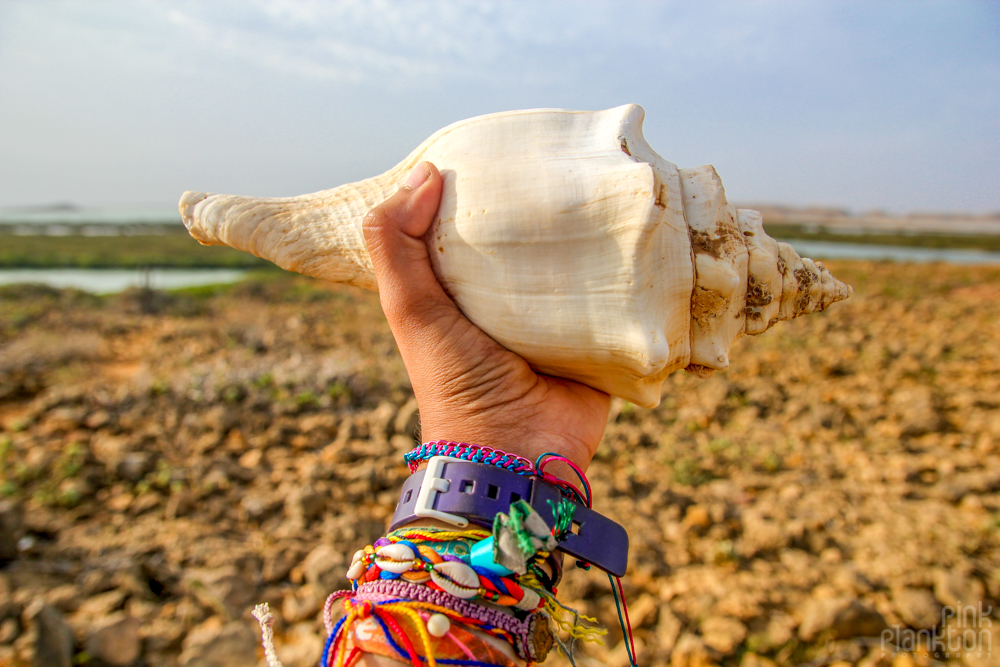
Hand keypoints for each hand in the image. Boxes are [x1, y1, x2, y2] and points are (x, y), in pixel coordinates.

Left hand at [363, 162, 610, 470]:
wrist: (514, 454)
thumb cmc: (454, 381)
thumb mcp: (410, 309)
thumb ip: (394, 243)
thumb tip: (427, 171)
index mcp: (464, 291)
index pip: (472, 226)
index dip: (479, 189)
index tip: (500, 147)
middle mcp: (511, 301)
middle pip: (529, 239)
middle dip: (544, 203)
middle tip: (566, 156)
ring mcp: (558, 319)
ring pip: (577, 262)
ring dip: (590, 232)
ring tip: (609, 183)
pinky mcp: (600, 337)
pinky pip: (619, 297)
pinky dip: (627, 273)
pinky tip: (642, 233)